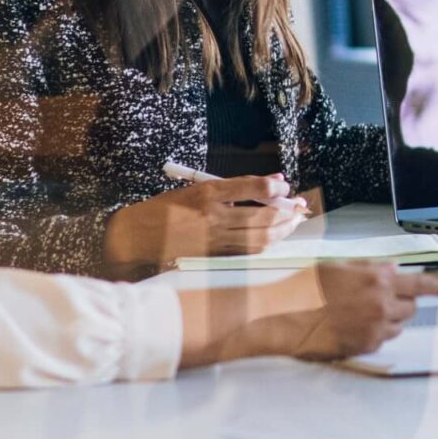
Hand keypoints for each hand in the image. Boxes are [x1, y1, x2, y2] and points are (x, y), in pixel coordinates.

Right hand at [103, 174, 311, 266]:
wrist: (137, 235)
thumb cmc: (166, 208)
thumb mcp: (197, 187)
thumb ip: (233, 186)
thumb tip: (272, 182)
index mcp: (207, 194)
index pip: (251, 187)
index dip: (274, 188)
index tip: (286, 187)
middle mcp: (213, 217)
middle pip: (262, 216)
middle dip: (286, 211)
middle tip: (300, 206)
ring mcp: (214, 239)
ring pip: (259, 237)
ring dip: (281, 230)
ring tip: (294, 222)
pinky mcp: (213, 255)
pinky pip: (247, 251)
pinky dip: (265, 243)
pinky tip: (275, 237)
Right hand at [261, 262, 437, 360]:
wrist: (284, 317)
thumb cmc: (308, 287)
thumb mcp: (341, 266)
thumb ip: (372, 268)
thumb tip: (394, 271)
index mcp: (378, 280)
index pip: (421, 283)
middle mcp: (381, 305)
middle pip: (411, 308)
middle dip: (402, 302)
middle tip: (381, 298)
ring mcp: (374, 329)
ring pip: (397, 326)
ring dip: (388, 319)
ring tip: (360, 312)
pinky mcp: (364, 347)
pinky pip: (380, 339)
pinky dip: (373, 333)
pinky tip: (351, 326)